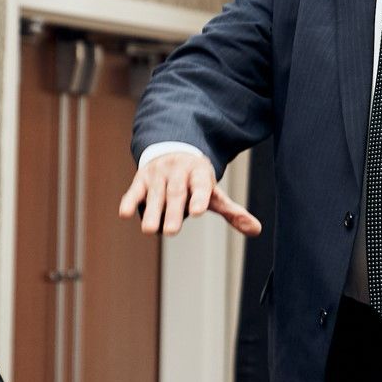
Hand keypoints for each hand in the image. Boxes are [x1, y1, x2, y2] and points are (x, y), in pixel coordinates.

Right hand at [118, 149, 261, 237]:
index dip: (199, 197)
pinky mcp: (141, 178)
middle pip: (176, 193)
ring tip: (149, 230)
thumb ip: (232, 212)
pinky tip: (124, 213)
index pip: (200, 186)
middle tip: (171, 231)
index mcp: (199, 173)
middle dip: (173, 211)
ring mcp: (159, 174)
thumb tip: (256, 230)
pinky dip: (129, 200)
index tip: (198, 211)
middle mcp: (178, 171)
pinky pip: (135, 190)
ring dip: (151, 211)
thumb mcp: (214, 192)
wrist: (173, 150)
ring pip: (155, 194)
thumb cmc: (197, 180)